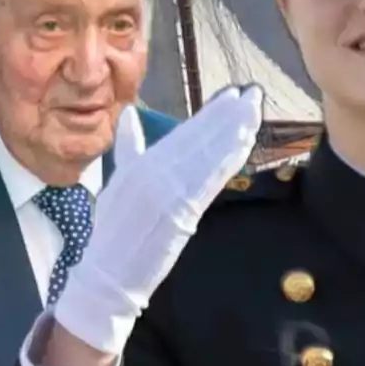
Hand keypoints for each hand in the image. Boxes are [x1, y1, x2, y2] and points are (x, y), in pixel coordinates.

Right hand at [51, 84, 263, 354]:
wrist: (109, 272)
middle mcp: (156, 171)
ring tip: (255, 110)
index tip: (232, 95)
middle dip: (230, 114)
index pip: (184, 131)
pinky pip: (211, 180)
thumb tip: (129, 115)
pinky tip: (245, 143)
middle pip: (201, 137)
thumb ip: (128, 147)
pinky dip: (229, 159)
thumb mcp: (116, 180)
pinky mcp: (183, 211)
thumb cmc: (112, 229)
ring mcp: (170, 190)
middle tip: (253, 93)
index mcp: (142, 162)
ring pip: (209, 154)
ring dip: (236, 130)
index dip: (211, 113)